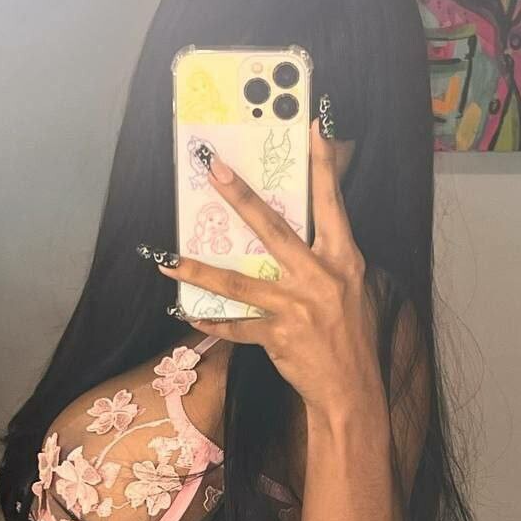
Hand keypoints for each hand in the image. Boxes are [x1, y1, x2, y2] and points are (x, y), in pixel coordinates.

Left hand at [157, 118, 381, 413]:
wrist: (351, 391)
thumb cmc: (350, 338)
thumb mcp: (351, 289)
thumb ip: (325, 260)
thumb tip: (292, 234)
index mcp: (343, 260)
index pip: (332, 204)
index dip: (323, 165)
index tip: (312, 128)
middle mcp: (319, 277)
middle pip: (273, 228)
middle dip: (241, 196)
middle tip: (214, 169)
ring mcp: (296, 307)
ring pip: (238, 282)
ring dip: (199, 271)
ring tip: (168, 260)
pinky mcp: (277, 336)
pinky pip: (235, 326)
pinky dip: (211, 322)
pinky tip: (186, 314)